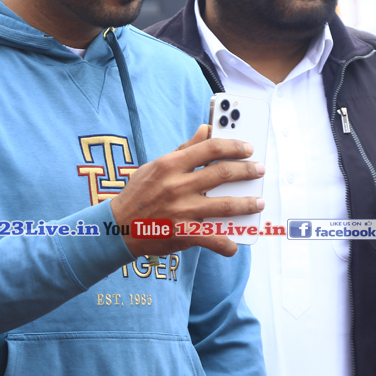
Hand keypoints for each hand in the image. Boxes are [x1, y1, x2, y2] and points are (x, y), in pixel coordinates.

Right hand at [109, 124, 263, 258]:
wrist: (117, 228)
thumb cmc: (138, 194)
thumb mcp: (155, 166)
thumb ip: (184, 149)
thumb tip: (205, 130)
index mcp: (170, 165)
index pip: (209, 148)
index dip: (233, 146)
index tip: (247, 148)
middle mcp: (177, 186)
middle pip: (222, 173)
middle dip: (246, 171)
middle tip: (258, 170)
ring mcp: (181, 211)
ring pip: (225, 205)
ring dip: (247, 204)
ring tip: (258, 202)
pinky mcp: (183, 234)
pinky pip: (212, 239)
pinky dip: (226, 244)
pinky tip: (234, 245)